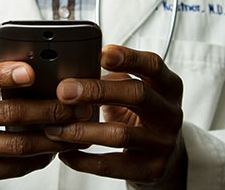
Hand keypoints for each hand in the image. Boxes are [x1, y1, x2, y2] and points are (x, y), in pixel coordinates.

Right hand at [0, 57, 88, 188]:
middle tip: (75, 106)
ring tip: (74, 129)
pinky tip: (54, 148)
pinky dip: (39, 158)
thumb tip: (32, 63)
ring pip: (17, 144)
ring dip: (52, 138)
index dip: (4, 74)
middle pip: (8, 114)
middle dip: (49, 110)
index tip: (31, 72)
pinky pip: (14, 167)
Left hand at [44, 45, 185, 188]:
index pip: (153, 65)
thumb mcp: (136, 90)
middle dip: (96, 90)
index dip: (129, 57)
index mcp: (168, 86)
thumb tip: (73, 71)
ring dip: (81, 130)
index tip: (102, 53)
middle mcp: (170, 113)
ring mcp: (162, 143)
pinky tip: (65, 152)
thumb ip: (114, 78)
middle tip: (64, 91)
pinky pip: (110, 165)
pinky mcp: (150, 169)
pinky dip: (83, 159)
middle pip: (137, 94)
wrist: (166, 157)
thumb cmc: (142, 115)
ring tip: (55, 127)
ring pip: (120, 134)